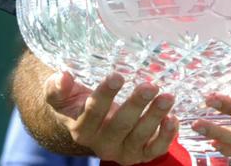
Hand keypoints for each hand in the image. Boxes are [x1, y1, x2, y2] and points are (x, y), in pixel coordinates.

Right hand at [43, 70, 177, 164]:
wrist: (94, 122)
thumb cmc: (79, 103)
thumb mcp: (64, 96)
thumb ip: (57, 88)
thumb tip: (63, 76)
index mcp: (82, 129)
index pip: (92, 113)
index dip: (104, 95)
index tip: (117, 76)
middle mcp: (102, 144)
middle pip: (120, 126)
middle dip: (136, 105)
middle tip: (150, 86)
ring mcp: (124, 151)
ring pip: (140, 137)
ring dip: (155, 117)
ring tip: (168, 97)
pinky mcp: (143, 154)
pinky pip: (155, 149)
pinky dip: (166, 136)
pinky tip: (172, 118)